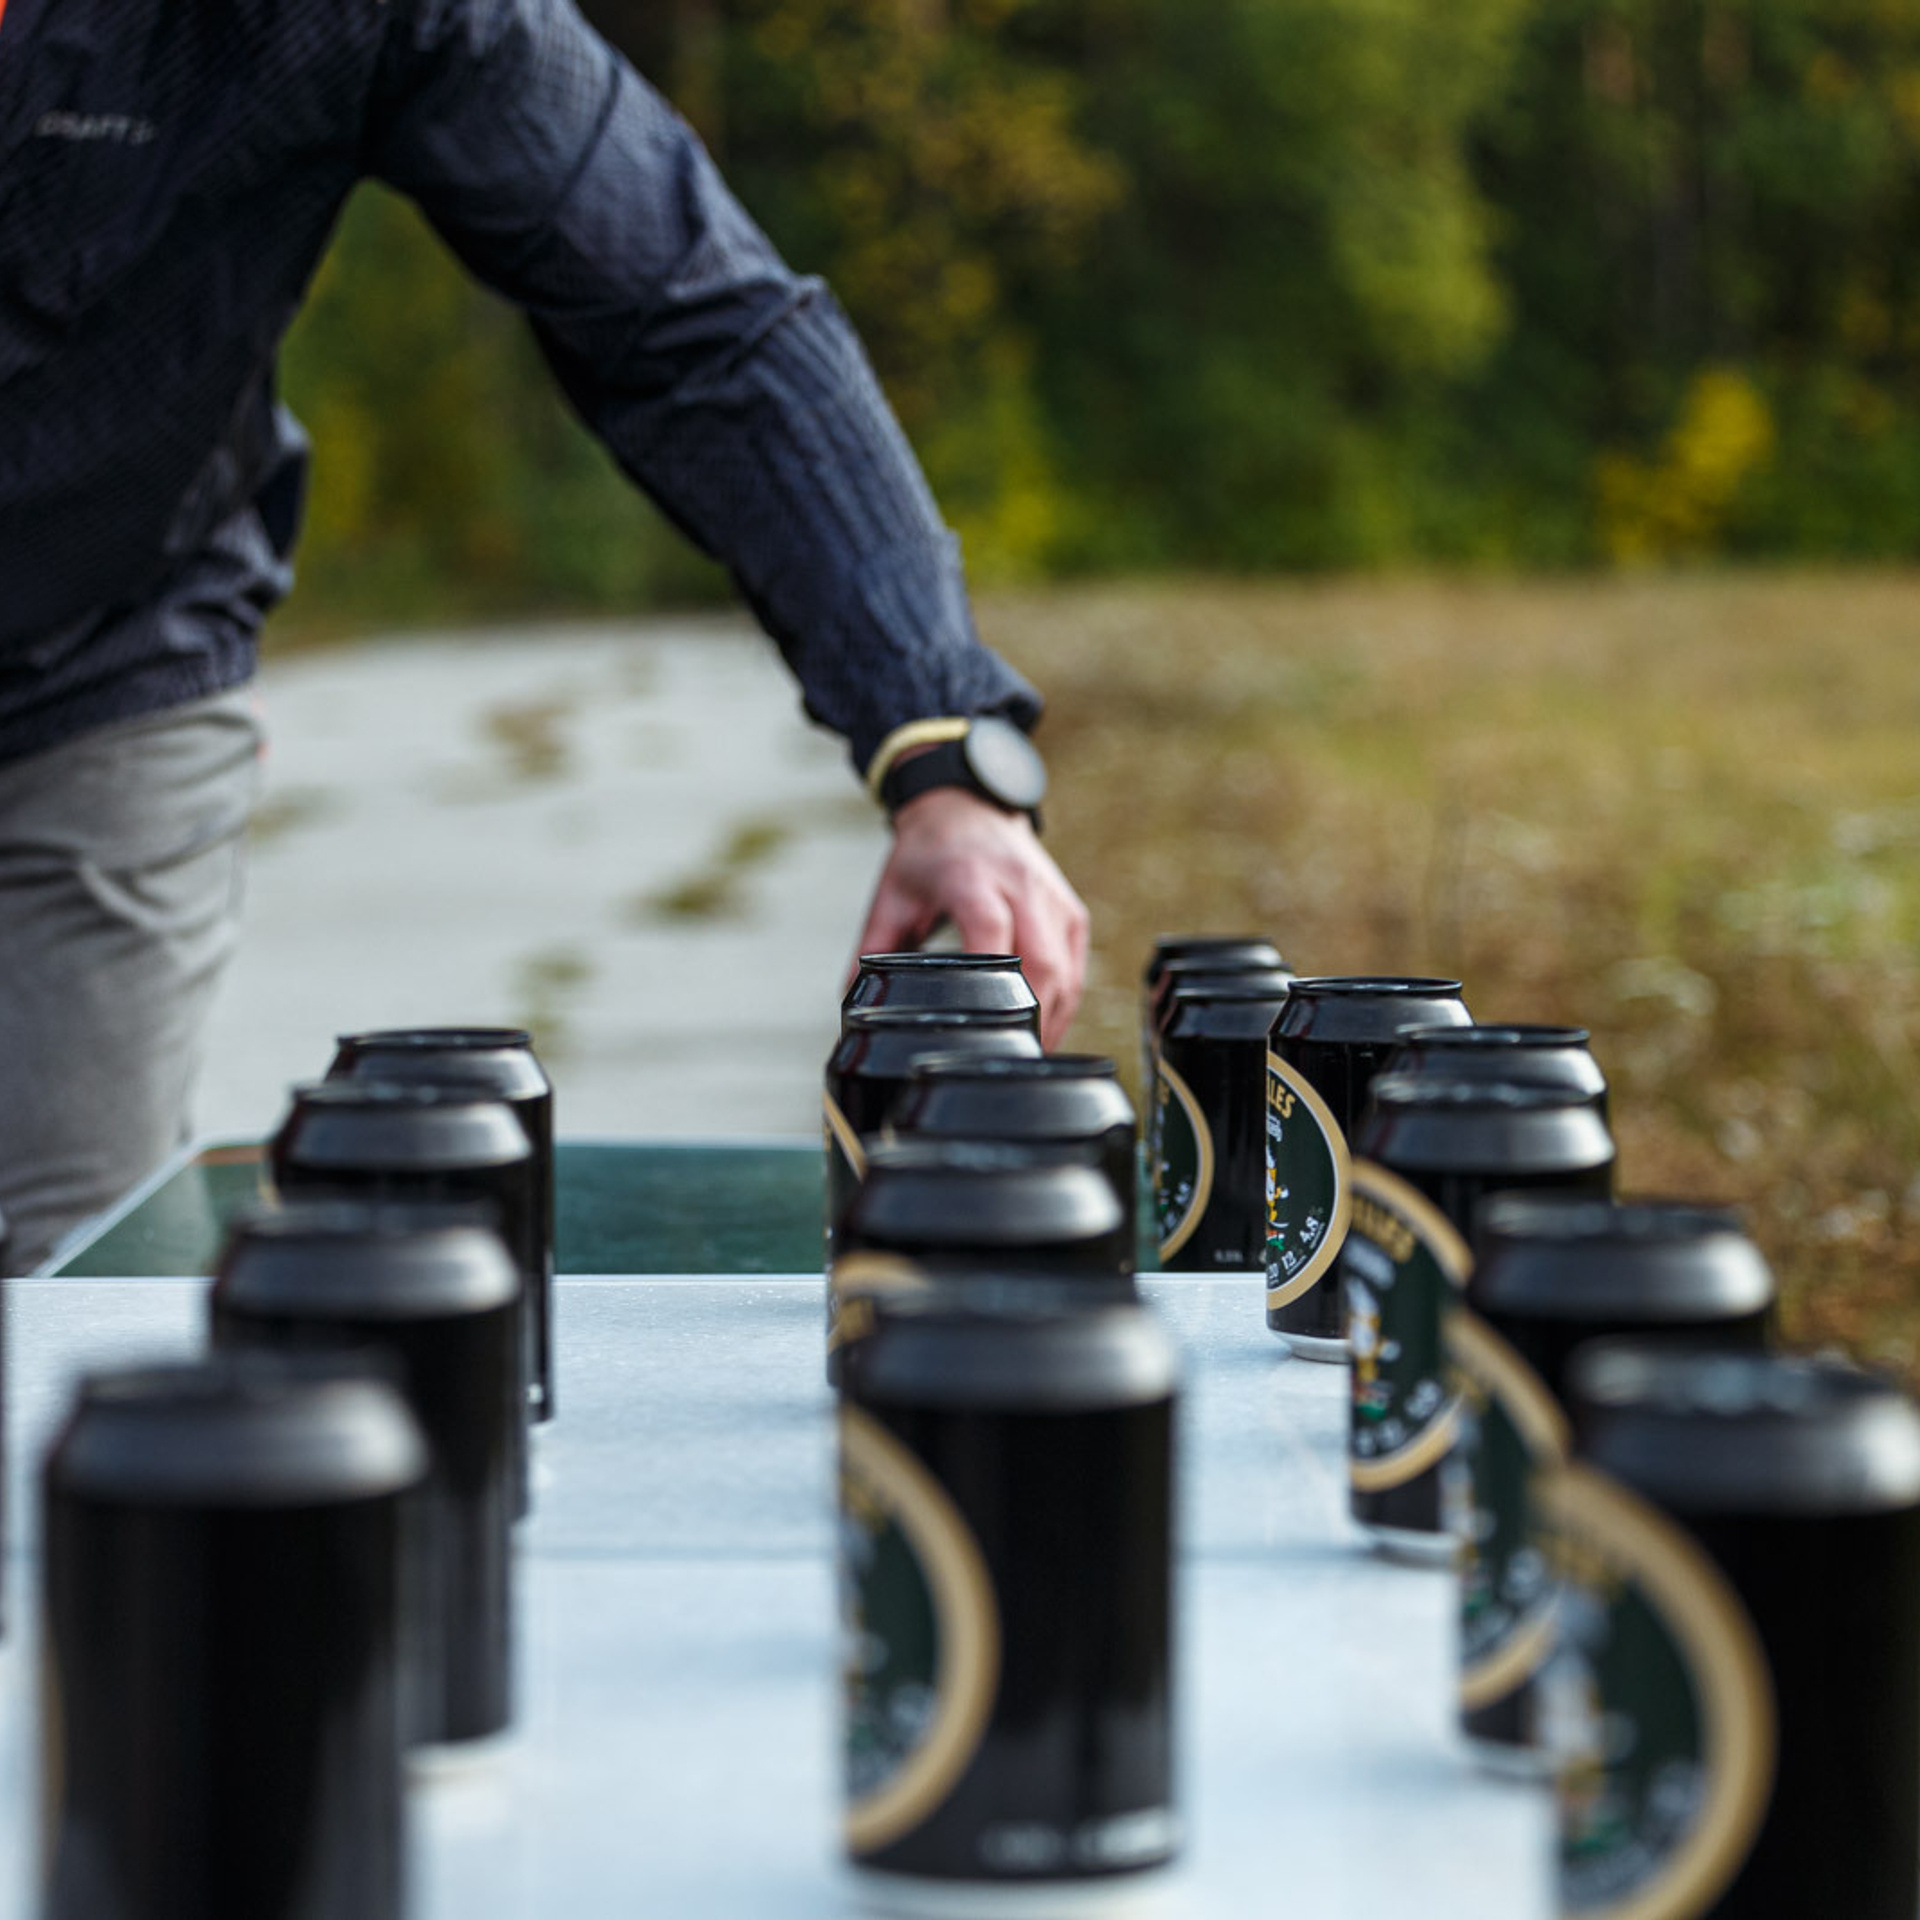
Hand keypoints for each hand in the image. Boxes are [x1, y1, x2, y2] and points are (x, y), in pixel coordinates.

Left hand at [852, 789, 1089, 1048]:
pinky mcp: (1071, 911)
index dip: (991, 981)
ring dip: (1051, 1018)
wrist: (970, 804)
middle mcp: (1020, 886)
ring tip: (1027, 1055)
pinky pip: (1075, 966)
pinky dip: (1064, 1001)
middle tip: (1009, 1062)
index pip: (991, 932)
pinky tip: (1046, 1029)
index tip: (982, 1027)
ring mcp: (1052, 899)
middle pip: (1041, 962)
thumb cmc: (928, 851)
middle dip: (1030, 1019)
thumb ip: (872, 948)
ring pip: (1066, 971)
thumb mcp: (890, 894)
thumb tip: (851, 1001)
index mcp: (972, 878)